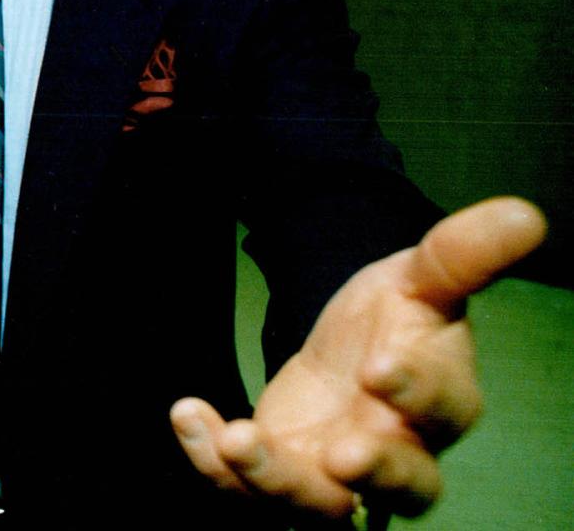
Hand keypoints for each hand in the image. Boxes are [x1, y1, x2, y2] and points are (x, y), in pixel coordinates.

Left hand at [171, 196, 546, 520]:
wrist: (349, 347)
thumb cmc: (398, 320)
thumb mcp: (422, 278)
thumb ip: (463, 252)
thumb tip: (525, 214)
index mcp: (442, 403)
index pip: (440, 410)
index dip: (414, 391)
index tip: (379, 365)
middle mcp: (399, 453)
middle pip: (402, 487)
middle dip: (372, 474)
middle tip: (340, 454)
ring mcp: (338, 476)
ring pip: (321, 507)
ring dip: (275, 481)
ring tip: (236, 441)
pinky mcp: (284, 478)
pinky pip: (247, 491)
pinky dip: (214, 464)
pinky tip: (190, 417)